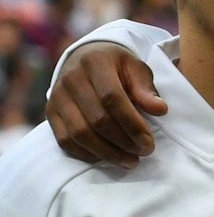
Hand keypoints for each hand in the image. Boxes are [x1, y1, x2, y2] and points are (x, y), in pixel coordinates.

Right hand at [46, 44, 166, 166]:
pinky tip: (107, 158)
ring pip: (79, 134)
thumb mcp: (135, 67)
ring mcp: (57, 97)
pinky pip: (65, 140)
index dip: (132, 124)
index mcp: (95, 63)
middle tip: (144, 151)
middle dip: (124, 141)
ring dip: (107, 152)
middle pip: (97, 119)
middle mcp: (71, 79)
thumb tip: (160, 110)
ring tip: (130, 160)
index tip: (149, 141)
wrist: (84, 56)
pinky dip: (87, 154)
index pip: (112, 98)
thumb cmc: (116, 65)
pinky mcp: (50, 112)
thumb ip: (146, 88)